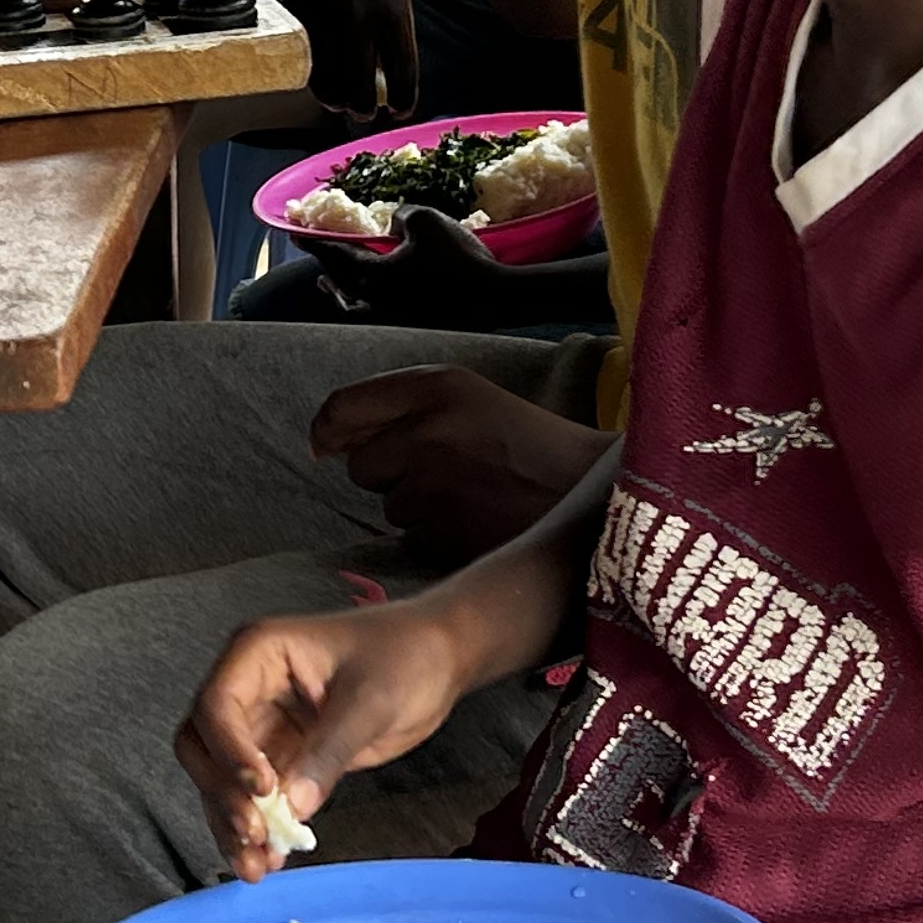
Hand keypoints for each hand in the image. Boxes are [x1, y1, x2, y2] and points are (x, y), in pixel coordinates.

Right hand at [176, 599, 474, 876]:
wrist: (439, 658)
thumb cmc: (406, 655)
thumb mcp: (371, 700)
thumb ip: (329, 751)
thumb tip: (293, 806)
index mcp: (258, 652)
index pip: (216, 706)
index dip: (229, 751)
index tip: (262, 790)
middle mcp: (248, 687)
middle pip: (203, 746)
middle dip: (222, 794)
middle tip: (256, 834)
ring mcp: (262, 723)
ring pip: (220, 779)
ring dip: (230, 823)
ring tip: (256, 867)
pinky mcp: (281, 755)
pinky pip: (254, 796)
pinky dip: (257, 828)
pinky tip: (270, 860)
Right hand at [274, 0, 417, 113]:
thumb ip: (396, 10)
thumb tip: (390, 49)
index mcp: (393, 8)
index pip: (402, 74)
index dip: (403, 100)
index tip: (401, 110)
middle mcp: (358, 19)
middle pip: (361, 88)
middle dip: (364, 108)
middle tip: (366, 112)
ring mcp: (324, 13)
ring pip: (327, 79)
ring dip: (335, 97)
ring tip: (341, 102)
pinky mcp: (298, 4)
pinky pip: (306, 52)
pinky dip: (314, 70)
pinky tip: (320, 74)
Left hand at [314, 366, 605, 549]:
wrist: (597, 493)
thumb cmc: (534, 448)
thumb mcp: (472, 402)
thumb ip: (405, 410)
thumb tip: (325, 440)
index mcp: (438, 385)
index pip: (343, 406)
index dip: (329, 431)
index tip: (327, 447)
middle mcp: (428, 427)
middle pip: (361, 464)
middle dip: (389, 474)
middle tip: (445, 474)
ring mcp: (433, 479)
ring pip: (389, 504)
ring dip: (418, 507)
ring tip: (474, 496)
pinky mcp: (443, 527)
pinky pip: (413, 536)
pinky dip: (437, 535)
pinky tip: (478, 522)